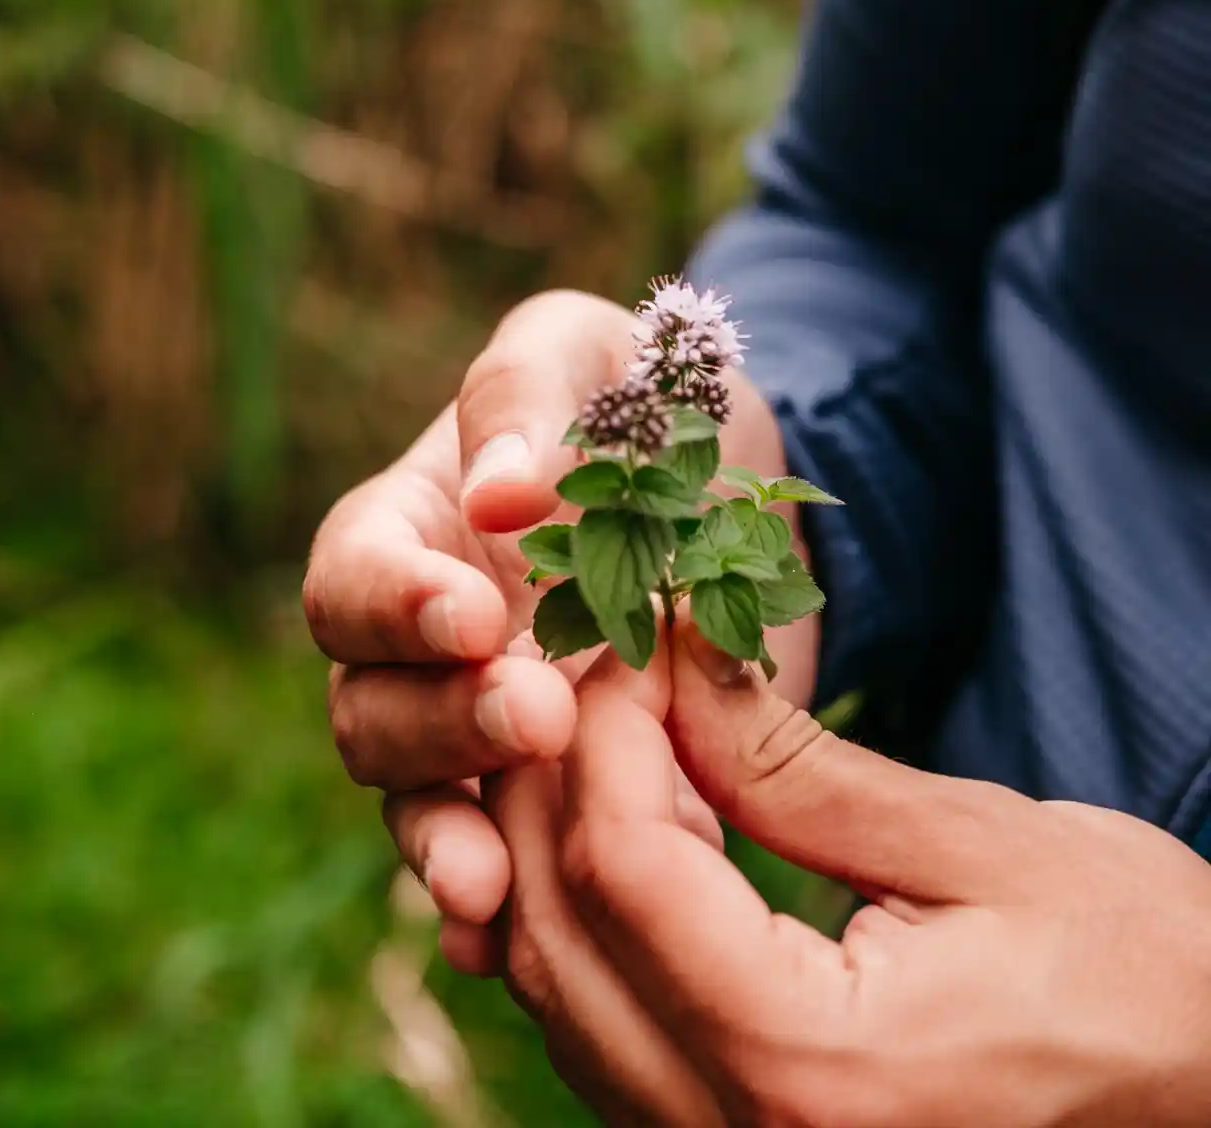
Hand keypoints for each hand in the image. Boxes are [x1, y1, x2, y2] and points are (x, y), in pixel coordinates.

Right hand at [302, 288, 810, 967]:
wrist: (728, 485)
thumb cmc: (626, 396)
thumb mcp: (581, 354)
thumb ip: (525, 402)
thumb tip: (501, 498)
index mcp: (404, 532)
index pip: (353, 581)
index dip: (396, 607)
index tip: (475, 616)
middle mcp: (417, 648)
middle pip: (372, 709)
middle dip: (442, 724)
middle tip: (537, 714)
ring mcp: (474, 733)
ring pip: (418, 804)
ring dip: (446, 841)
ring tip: (492, 884)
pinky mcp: (553, 800)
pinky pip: (501, 867)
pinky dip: (492, 916)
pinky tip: (512, 949)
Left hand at [491, 618, 1210, 1127]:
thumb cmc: (1144, 978)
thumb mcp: (978, 847)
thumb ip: (793, 765)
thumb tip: (670, 657)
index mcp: (810, 1070)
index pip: (623, 865)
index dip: (605, 723)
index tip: (634, 628)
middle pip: (555, 928)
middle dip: (556, 773)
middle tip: (606, 663)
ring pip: (556, 992)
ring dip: (558, 844)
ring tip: (619, 728)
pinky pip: (602, 1038)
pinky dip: (592, 921)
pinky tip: (643, 830)